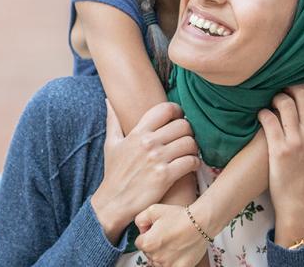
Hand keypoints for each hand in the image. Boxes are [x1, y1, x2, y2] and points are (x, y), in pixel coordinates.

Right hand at [91, 100, 199, 243]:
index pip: (165, 109)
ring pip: (189, 142)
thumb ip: (113, 121)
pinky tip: (190, 165)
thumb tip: (109, 101)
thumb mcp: (111, 144)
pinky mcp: (165, 176)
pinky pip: (191, 161)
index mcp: (137, 133)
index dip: (176, 111)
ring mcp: (157, 159)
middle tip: (186, 138)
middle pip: (183, 125)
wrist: (113, 203)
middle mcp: (148, 143)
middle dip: (188, 131)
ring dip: (193, 148)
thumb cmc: (114, 173)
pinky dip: (195, 163)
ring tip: (189, 152)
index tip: (178, 118)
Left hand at [134, 204, 208, 266]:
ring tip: (174, 242)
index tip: (156, 230)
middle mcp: (156, 257)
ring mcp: (168, 265)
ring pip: (158, 261)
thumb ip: (140, 219)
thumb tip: (140, 230)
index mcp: (148, 243)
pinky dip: (173, 261)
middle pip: (149, 252)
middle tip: (167, 234)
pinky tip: (179, 251)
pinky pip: (170, 266)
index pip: (139, 242)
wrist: (200, 222)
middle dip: (155, 244)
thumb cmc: (179, 215)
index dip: (147, 234)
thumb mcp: (154, 209)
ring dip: (163, 254)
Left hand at [258, 83, 303, 246]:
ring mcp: (296, 141)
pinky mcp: (279, 150)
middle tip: (279, 91)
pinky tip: (259, 117)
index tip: (297, 84)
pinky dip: (262, 113)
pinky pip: (268, 119)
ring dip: (273, 97)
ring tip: (269, 104)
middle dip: (289, 85)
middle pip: (303, 91)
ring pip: (285, 102)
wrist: (300, 202)